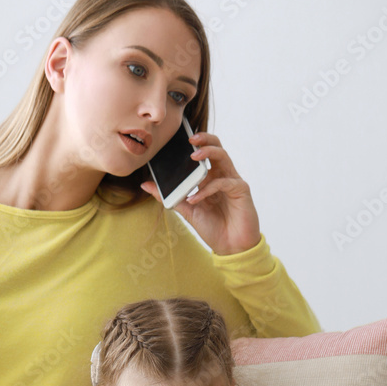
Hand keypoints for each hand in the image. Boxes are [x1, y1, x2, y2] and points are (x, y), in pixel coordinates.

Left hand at [141, 132, 260, 255]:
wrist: (231, 247)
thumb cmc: (213, 227)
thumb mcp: (186, 210)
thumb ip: (168, 196)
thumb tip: (145, 184)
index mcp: (210, 177)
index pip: (204, 152)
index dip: (195, 142)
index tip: (178, 138)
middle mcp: (222, 175)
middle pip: (217, 146)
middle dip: (204, 138)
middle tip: (190, 138)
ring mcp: (233, 181)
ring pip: (223, 156)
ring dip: (208, 153)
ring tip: (193, 155)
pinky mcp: (241, 189)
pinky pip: (222, 182)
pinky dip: (206, 189)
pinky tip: (194, 199)